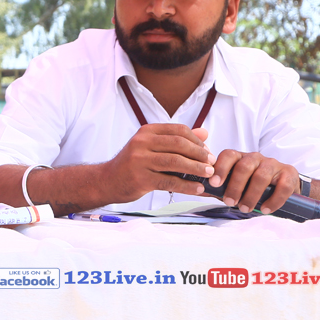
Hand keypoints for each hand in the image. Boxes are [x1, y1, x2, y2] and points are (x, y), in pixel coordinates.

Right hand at [101, 124, 216, 201]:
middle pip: (179, 144)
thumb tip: (205, 133)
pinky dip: (186, 185)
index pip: (178, 130)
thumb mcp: (151, 147)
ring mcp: (139, 160)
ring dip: (196, 169)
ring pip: (175, 162)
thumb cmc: (133, 164)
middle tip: (212, 164)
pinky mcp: (140, 178)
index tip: (208, 152)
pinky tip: (197, 189)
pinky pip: (169, 181)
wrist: (107, 181)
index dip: (197, 141)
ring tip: (208, 175)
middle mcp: (141, 143)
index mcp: (146, 132)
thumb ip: (176, 140)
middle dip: (199, 154)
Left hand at [209, 150, 298, 212]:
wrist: (282, 184)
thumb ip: (217, 186)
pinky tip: (265, 209)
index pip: (228, 155)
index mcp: (239, 158)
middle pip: (244, 167)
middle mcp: (256, 158)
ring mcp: (273, 164)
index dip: (220, 168)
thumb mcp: (233, 183)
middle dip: (235, 186)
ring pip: (261, 176)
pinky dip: (273, 199)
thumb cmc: (250, 185)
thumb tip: (196, 189)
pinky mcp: (289, 174)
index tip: (214, 183)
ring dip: (252, 194)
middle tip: (230, 202)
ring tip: (245, 209)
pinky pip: (282, 186)